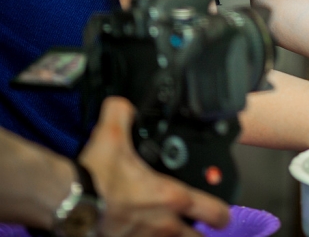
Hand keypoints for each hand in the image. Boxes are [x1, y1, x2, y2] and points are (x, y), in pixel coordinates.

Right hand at [78, 97, 230, 236]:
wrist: (66, 202)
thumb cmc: (94, 176)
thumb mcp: (111, 136)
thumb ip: (122, 114)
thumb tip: (123, 105)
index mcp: (171, 197)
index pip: (214, 211)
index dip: (222, 214)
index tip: (223, 214)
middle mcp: (162, 225)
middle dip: (201, 234)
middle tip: (200, 227)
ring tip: (173, 233)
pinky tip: (140, 234)